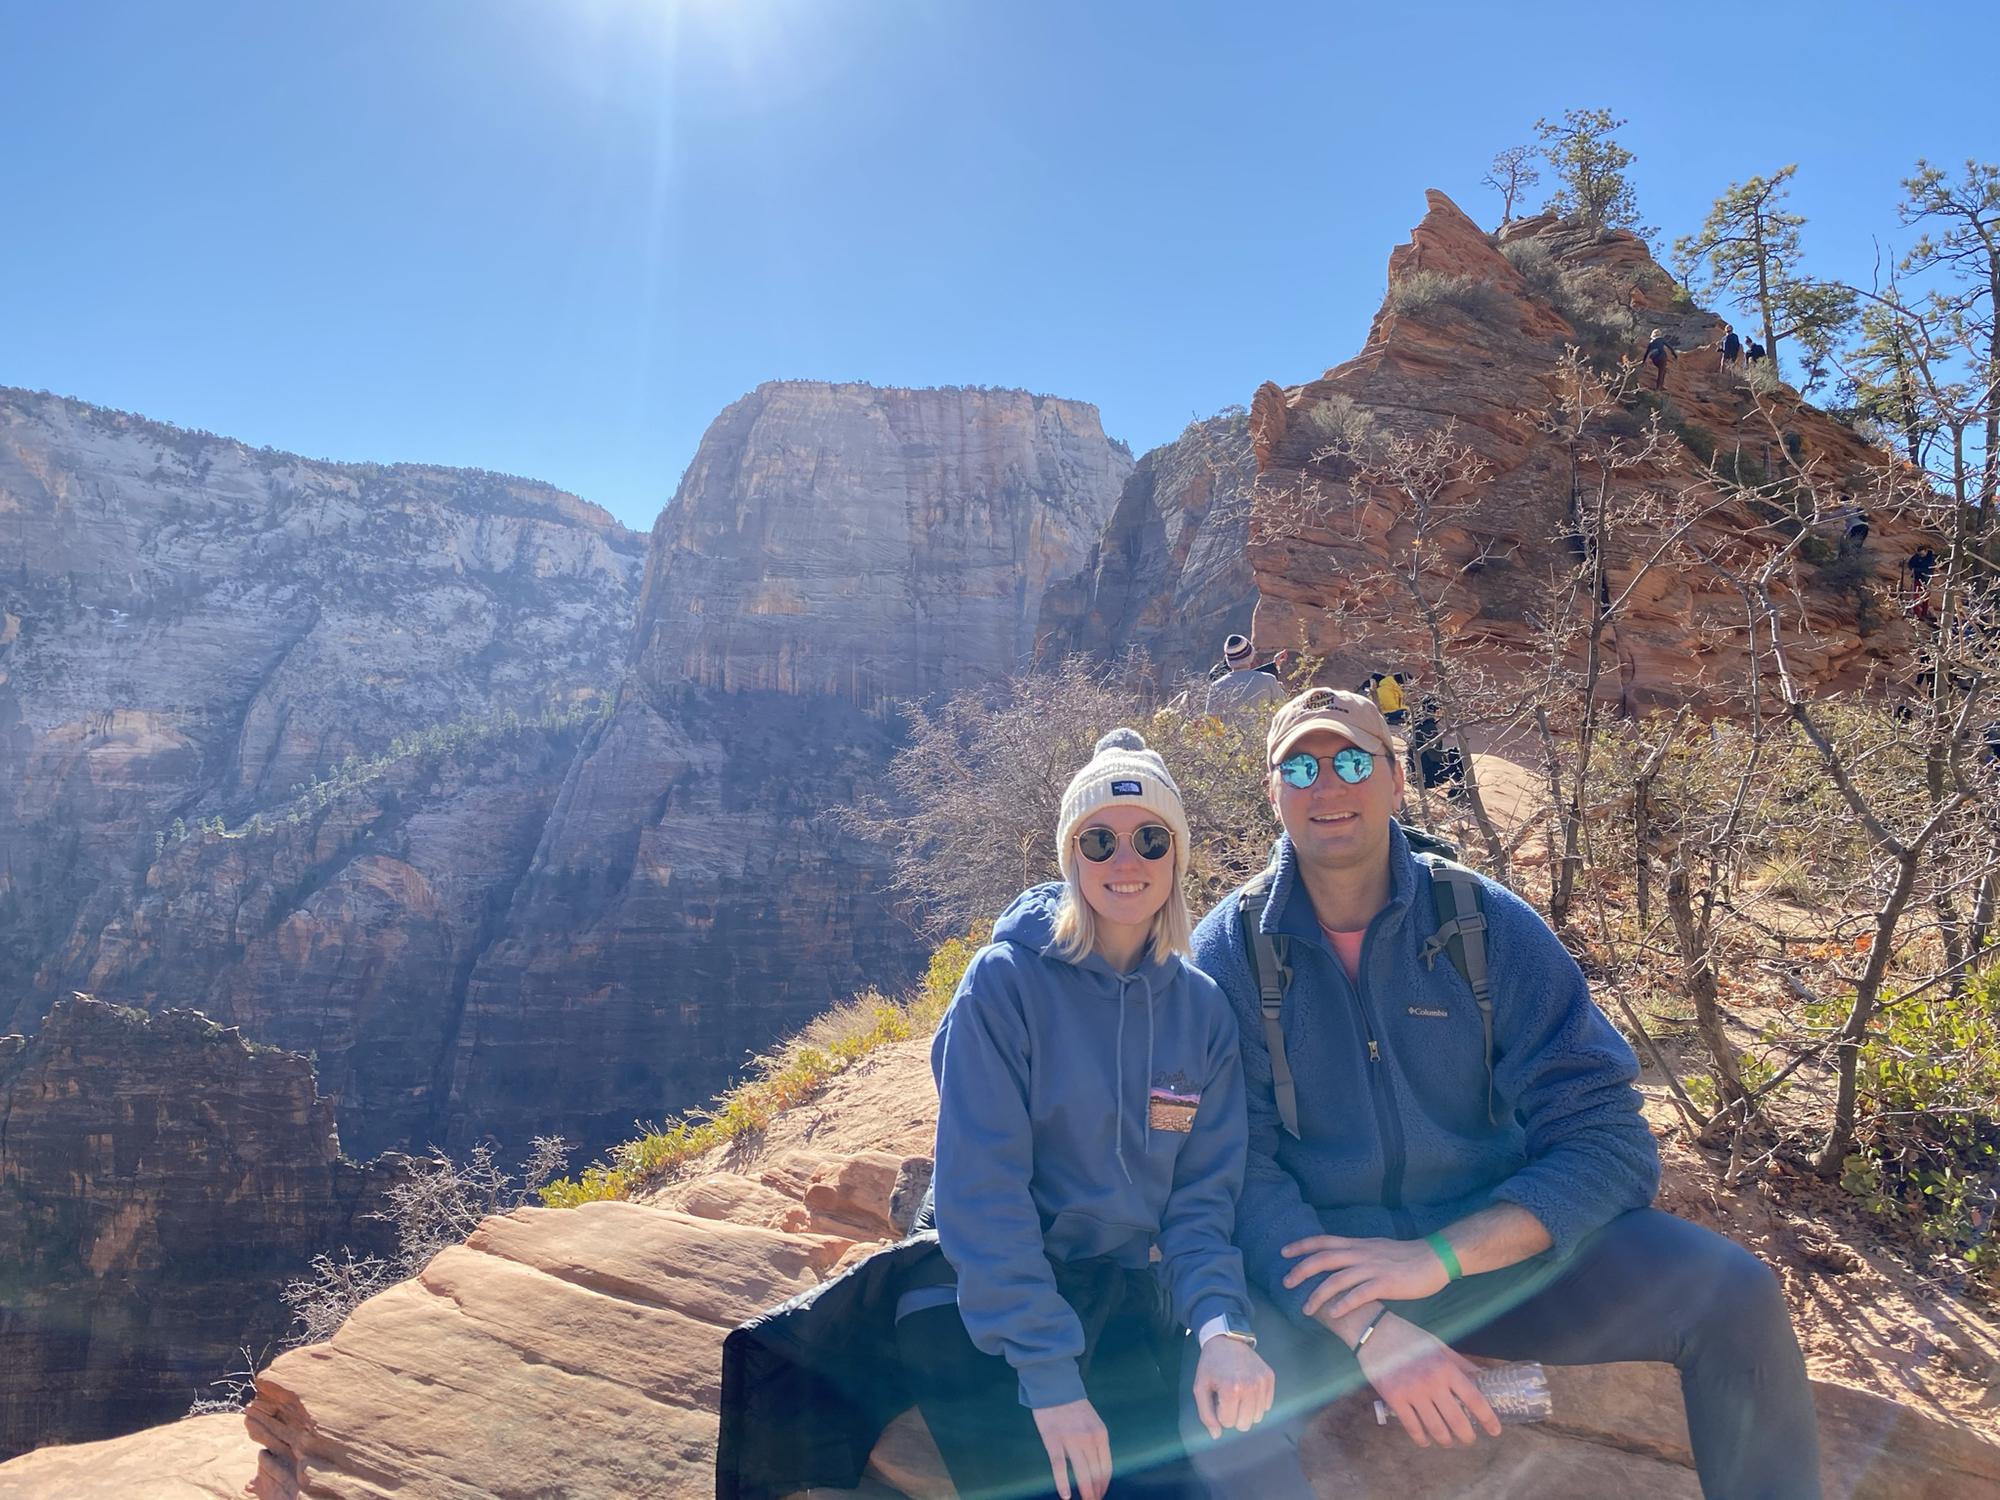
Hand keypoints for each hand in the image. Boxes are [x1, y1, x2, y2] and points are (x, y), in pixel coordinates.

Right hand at [1030, 1397, 1111, 1499]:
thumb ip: (1096, 1443)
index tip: (1101, 1494)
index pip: (1106, 1467)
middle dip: (1095, 1492)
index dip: (1104, 1484)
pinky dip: (1063, 1483)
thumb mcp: (1093, 1422)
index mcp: (1101, 1435)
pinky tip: (1065, 1496)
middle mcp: (1089, 1439)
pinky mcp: (1053, 1441)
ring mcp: (1071, 1441)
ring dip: (1085, 1491)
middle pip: (1095, 1473)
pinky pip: (1059, 1467)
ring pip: (1081, 1473)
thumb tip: (1096, 1467)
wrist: (1054, 1387)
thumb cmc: (1074, 1406)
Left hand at [1190, 1336, 1275, 1438]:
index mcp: (1231, 1390)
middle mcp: (1250, 1387)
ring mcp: (1262, 1382)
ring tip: (1238, 1393)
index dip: (1220, 1412)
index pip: (1228, 1423)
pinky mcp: (1270, 1378)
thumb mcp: (1200, 1387)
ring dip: (1246, 1410)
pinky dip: (1257, 1402)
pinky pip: (1266, 1406)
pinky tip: (1248, 1389)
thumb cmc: (1211, 1365)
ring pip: (1258, 1418)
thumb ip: (1206, 1414)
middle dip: (1234, 1415)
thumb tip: (1216, 1436)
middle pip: (1245, 1424)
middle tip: (1228, 1398)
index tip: (1217, 1398)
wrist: (1226, 1339)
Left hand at [1281, 1233, 1449, 1318]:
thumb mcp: (1376, 1248)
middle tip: (1286, 1282)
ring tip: (1306, 1309)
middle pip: (1324, 1259)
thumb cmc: (1406, 1256)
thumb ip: (1357, 1253)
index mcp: (1358, 1245)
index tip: (1284, 1252)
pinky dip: (1344, 1303)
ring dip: (1318, 1294)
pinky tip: (1334, 1313)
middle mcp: (1361, 1254)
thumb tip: (1340, 1259)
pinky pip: (1359, 1293)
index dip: (1302, 1245)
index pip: (1324, 1241)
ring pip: (1337, 1279)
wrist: (1434, 1258)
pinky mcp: (1385, 1283)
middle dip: (1301, 1270)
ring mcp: (1372, 1268)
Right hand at [1353, 1314, 1500, 1449]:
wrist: (1375, 1332)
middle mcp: (1432, 1382)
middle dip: (1467, 1436)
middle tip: (1470, 1440)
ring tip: (1448, 1441)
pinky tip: (1425, 1440)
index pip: (1475, 1399)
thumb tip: (1482, 1378)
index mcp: (1446, 1368)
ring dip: (1445, 1440)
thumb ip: (1460, 1364)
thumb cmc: (1410, 1338)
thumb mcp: (1439, 1346)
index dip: (1488, 1418)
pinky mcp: (1394, 1399)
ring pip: (1435, 1428)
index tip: (1495, 1430)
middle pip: (1457, 1421)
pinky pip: (1412, 1427)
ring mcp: (1412, 1392)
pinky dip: (1421, 1439)